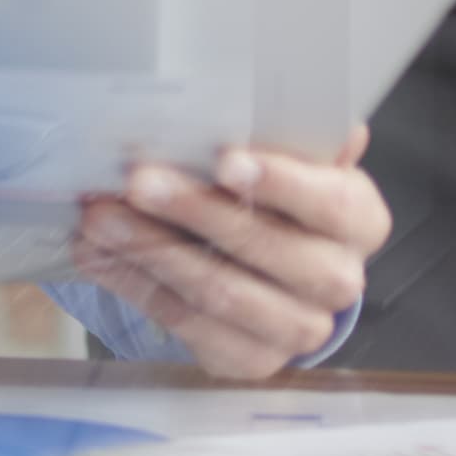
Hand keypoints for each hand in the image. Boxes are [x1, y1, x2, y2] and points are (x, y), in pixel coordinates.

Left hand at [70, 133, 389, 381]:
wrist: (275, 273)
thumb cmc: (278, 197)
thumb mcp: (292, 159)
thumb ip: (294, 134)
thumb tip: (310, 97)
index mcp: (358, 221)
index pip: (329, 204)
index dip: (280, 182)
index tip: (224, 160)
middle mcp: (337, 280)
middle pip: (265, 248)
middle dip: (194, 210)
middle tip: (135, 179)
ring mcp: (297, 327)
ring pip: (220, 291)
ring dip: (150, 249)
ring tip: (99, 215)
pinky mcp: (250, 358)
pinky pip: (185, 322)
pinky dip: (134, 283)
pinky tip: (97, 253)